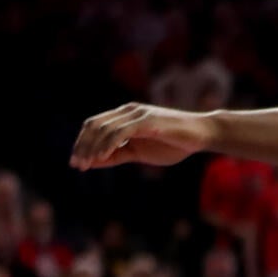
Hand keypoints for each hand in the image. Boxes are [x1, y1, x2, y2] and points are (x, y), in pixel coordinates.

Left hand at [70, 103, 214, 169]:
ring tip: (87, 164)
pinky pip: (121, 131)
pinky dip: (108, 144)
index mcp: (126, 116)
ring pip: (104, 128)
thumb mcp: (139, 152)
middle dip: (82, 146)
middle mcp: (129, 111)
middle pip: (94, 125)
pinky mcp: (148, 120)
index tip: (76, 163)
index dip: (82, 143)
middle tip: (77, 165)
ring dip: (92, 148)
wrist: (201, 135)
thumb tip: (93, 161)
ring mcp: (138, 114)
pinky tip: (102, 157)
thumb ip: (117, 154)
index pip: (94, 124)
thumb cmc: (173, 143)